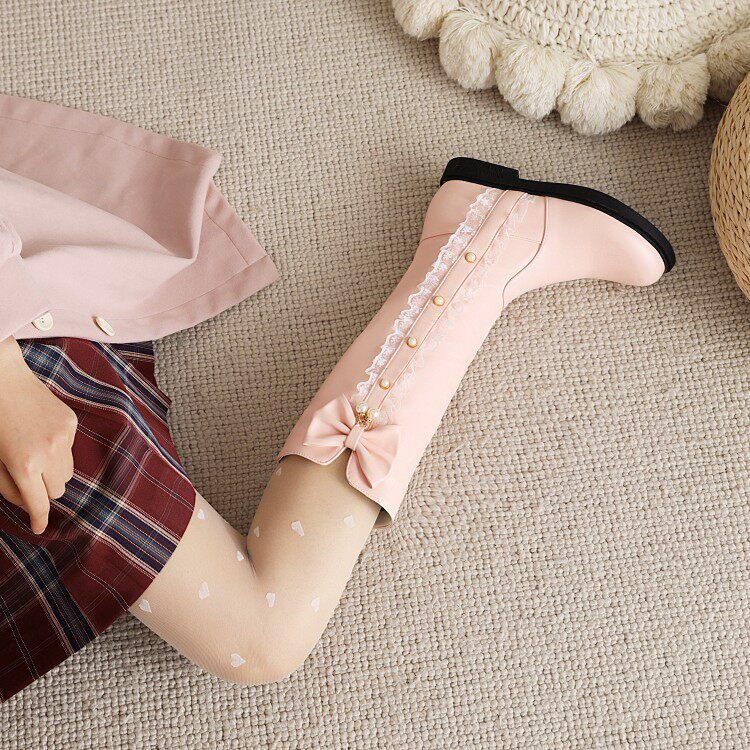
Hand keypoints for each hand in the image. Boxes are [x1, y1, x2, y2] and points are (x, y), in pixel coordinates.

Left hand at [0, 337, 76, 533]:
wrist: (1, 377)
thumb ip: (8, 487)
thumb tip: (28, 503)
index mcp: (24, 465)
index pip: (39, 503)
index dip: (39, 519)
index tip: (39, 528)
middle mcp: (49, 453)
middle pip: (58, 490)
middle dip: (44, 489)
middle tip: (28, 478)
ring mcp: (63, 437)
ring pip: (67, 471)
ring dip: (53, 471)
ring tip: (34, 454)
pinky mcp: (70, 423)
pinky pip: (69, 448)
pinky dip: (56, 449)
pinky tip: (39, 433)